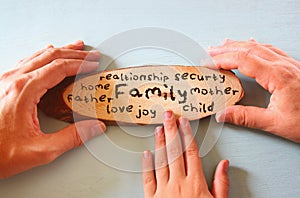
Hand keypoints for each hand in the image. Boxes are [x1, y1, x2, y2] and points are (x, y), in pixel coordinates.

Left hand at [0, 41, 105, 177]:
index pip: (59, 68)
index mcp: (24, 91)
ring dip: (60, 51)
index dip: (80, 65)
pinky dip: (44, 56)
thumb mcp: (41, 150)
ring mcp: (6, 80)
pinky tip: (48, 54)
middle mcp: (13, 80)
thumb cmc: (0, 152)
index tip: (93, 65)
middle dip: (74, 54)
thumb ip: (72, 137)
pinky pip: (28, 62)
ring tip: (75, 48)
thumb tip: (94, 127)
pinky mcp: (4, 85)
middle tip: (91, 54)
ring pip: (38, 56)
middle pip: (51, 56)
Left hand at [142, 111, 228, 197]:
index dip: (187, 134)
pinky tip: (146, 153)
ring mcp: (164, 191)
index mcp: (196, 183)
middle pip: (175, 151)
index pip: (191, 152)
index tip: (184, 122)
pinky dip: (147, 165)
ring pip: (161, 161)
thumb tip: (224, 165)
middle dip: (171, 131)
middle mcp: (179, 184)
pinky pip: (148, 178)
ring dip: (160, 143)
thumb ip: (221, 184)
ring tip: (159, 129)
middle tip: (168, 116)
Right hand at [208, 39, 299, 142]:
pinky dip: (254, 45)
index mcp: (278, 76)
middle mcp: (283, 65)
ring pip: (258, 47)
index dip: (222, 59)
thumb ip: (246, 117)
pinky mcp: (291, 66)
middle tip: (209, 52)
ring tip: (222, 46)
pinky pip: (269, 49)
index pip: (243, 60)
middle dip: (225, 49)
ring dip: (238, 45)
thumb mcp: (275, 123)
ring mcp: (288, 64)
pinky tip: (250, 43)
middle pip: (248, 49)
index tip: (208, 62)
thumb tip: (223, 114)